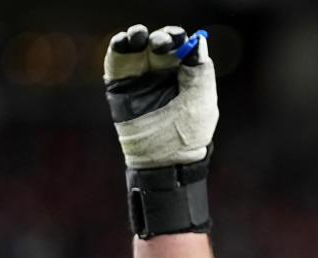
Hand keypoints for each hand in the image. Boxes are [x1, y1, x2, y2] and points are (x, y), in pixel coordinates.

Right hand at [104, 24, 217, 168]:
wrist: (164, 161)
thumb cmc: (188, 135)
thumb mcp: (201, 103)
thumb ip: (201, 73)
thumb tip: (199, 42)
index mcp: (185, 74)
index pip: (182, 47)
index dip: (179, 39)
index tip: (180, 40)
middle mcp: (163, 71)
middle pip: (160, 42)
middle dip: (161, 37)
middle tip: (161, 42)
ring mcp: (141, 76)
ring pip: (137, 47)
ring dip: (137, 36)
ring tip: (139, 36)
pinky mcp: (121, 84)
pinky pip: (117, 60)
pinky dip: (118, 48)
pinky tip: (122, 42)